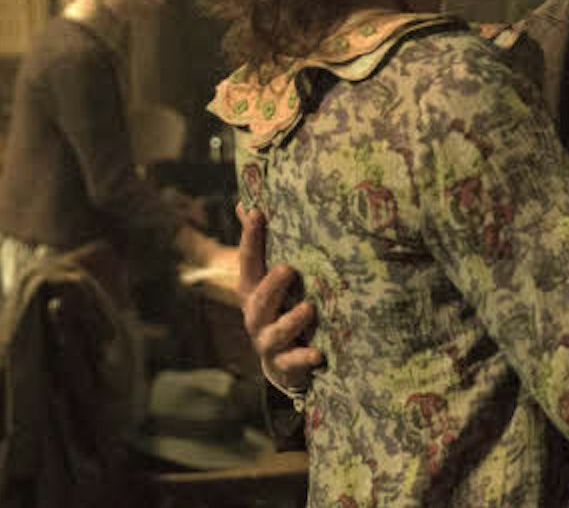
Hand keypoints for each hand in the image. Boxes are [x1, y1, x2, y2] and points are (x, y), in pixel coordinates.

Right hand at [236, 204, 325, 394]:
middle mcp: (256, 316)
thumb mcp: (269, 278)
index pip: (249, 262)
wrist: (282, 362)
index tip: (259, 213)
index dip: (251, 238)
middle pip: (258, 300)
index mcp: (253, 291)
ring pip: (275, 333)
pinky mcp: (284, 365)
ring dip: (291, 321)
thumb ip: (261, 245)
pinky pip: (293, 363)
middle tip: (288, 269)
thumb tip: (248, 203)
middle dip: (271, 286)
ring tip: (308, 307)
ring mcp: (269, 342)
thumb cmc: (279, 308)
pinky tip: (319, 354)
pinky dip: (304, 358)